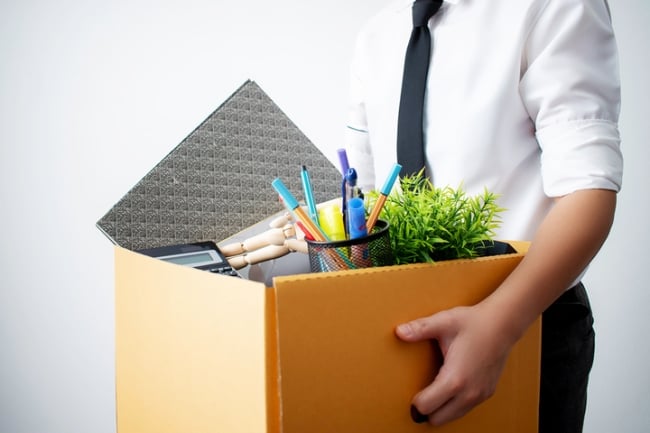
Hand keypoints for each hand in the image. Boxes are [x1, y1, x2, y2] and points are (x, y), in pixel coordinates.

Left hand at [396, 304, 514, 425]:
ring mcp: (480, 395)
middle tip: (419, 393)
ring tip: (433, 391)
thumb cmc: (473, 322)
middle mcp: (469, 393)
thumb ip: (420, 329)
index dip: (415, 402)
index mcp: (455, 379)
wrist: (503, 323)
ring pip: (452, 417)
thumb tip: (399, 331)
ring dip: (440, 409)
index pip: (427, 407)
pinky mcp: (486, 393)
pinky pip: (464, 409)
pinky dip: (453, 405)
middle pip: (438, 419)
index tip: (411, 391)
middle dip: (426, 410)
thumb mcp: (443, 322)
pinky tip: (449, 388)